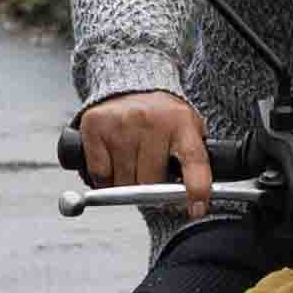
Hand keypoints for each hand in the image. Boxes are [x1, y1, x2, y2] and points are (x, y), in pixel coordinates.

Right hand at [79, 88, 209, 212]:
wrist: (131, 83)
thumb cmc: (163, 115)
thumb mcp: (188, 128)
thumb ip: (194, 159)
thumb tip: (196, 200)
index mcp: (181, 123)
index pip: (194, 160)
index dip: (196, 188)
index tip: (197, 209)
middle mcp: (151, 121)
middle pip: (150, 182)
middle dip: (151, 191)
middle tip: (152, 182)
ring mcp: (121, 124)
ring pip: (123, 183)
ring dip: (128, 186)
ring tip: (133, 166)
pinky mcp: (95, 127)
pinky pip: (100, 175)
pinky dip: (106, 180)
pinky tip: (114, 164)